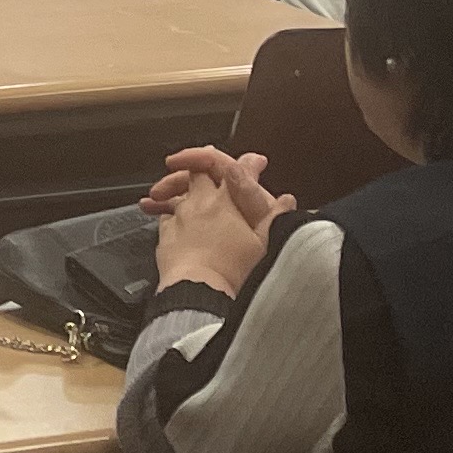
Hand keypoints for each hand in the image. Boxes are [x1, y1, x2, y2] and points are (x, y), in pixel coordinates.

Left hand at [143, 146, 291, 300]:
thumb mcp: (264, 244)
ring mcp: (180, 216)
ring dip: (179, 189)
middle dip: (206, 167)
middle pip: (200, 173)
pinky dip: (167, 213)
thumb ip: (275, 217)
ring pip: (178, 192)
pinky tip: (166, 217)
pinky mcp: (165, 234)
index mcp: (227, 201)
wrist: (198, 291)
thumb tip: (287, 201)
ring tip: (177, 189)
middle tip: (210, 164)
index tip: (256, 162)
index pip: (238, 171)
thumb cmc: (233, 270)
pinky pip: (164, 215)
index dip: (249, 164)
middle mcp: (201, 202)